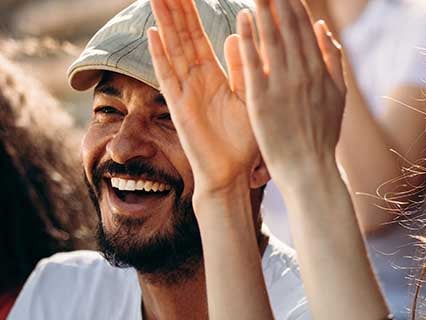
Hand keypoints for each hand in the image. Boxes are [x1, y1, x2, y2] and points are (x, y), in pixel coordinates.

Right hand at [147, 0, 259, 196]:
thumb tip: (235, 34)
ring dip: (164, 22)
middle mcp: (194, 79)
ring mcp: (183, 91)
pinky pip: (168, 77)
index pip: (197, 34)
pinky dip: (160, 56)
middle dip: (173, 7)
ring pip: (172, 49)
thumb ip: (242, 66)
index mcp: (212, 75)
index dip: (190, 10)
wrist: (232, 173)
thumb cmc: (244, 140)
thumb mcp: (249, 97)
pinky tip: (152, 34)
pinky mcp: (179, 107)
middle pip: (180, 35)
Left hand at [235, 0, 346, 192]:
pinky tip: (242, 19)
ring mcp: (283, 86)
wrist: (309, 169)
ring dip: (263, 10)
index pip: (305, 27)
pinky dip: (249, 39)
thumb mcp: (337, 96)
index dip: (293, 2)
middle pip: (288, 26)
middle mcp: (303, 74)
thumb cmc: (322, 135)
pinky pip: (255, 63)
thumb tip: (323, 29)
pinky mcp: (263, 100)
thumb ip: (334, 61)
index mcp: (321, 72)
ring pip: (272, 38)